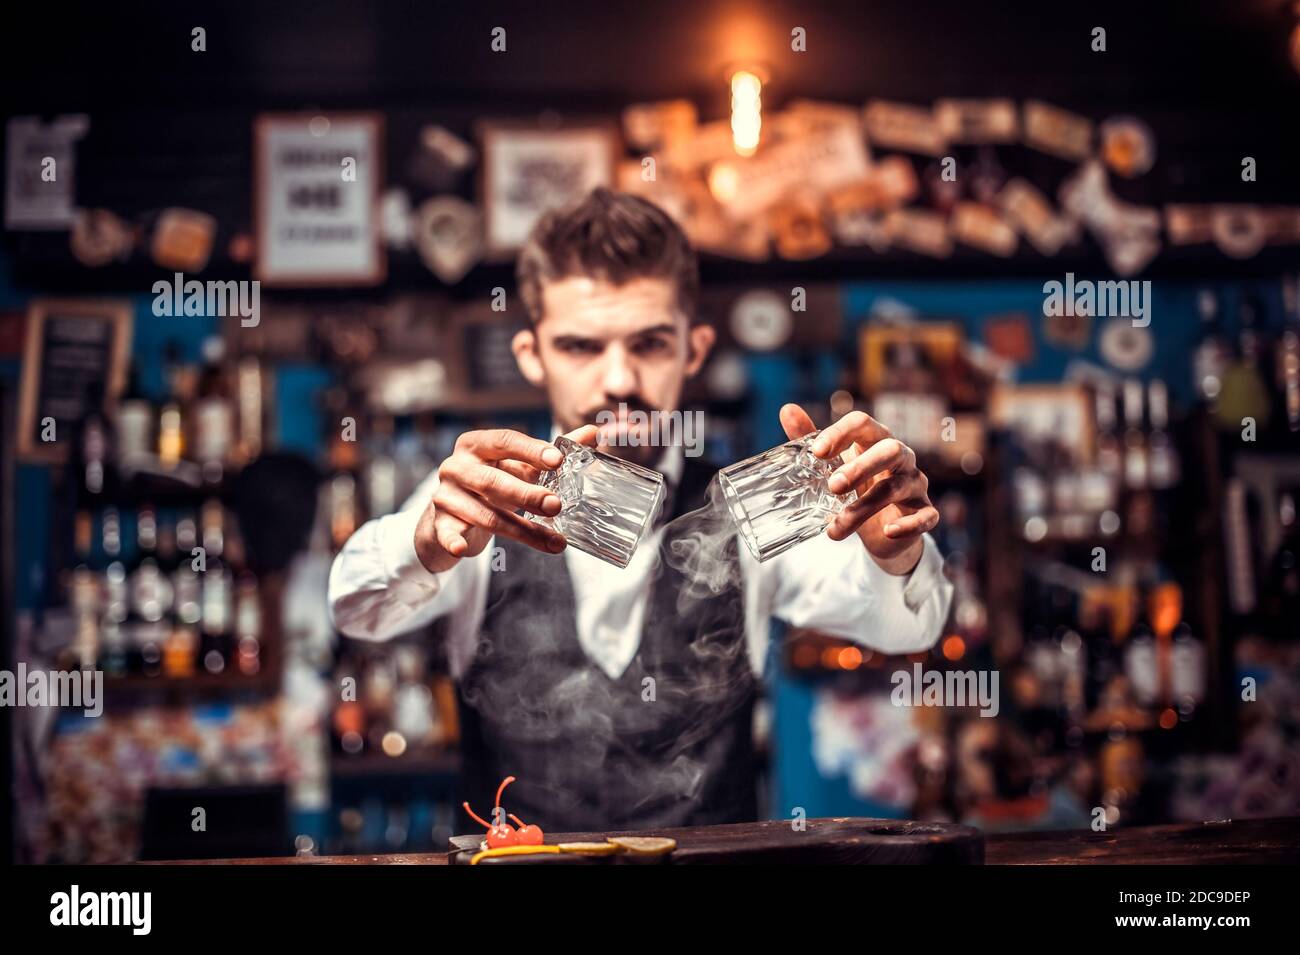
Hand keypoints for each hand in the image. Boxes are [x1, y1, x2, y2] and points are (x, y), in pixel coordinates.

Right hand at [414, 425, 598, 573]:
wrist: (452, 513)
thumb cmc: (491, 483)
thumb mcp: (518, 466)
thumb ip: (552, 452)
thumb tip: (593, 432)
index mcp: (476, 444)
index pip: (504, 441)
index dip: (531, 450)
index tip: (558, 460)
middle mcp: (456, 466)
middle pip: (493, 480)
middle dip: (527, 495)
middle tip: (557, 505)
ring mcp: (445, 494)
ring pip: (485, 514)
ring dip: (522, 530)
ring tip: (554, 541)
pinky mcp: (439, 522)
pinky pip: (447, 533)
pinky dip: (454, 540)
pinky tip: (462, 549)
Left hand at [779, 404, 938, 574]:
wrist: (882, 528)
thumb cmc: (857, 486)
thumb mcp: (834, 465)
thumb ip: (812, 439)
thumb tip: (787, 409)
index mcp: (876, 440)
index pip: (863, 423)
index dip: (841, 433)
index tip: (817, 451)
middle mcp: (901, 457)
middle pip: (889, 451)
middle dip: (861, 467)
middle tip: (833, 486)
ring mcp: (915, 484)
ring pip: (896, 489)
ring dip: (864, 507)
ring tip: (835, 527)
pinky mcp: (924, 512)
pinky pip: (925, 517)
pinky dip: (908, 525)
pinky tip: (887, 531)